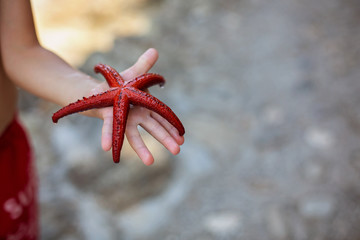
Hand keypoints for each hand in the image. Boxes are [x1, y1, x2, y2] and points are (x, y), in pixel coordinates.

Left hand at [91, 48, 183, 164]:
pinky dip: (108, 137)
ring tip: (150, 163)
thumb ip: (143, 65)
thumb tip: (154, 50)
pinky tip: (107, 149)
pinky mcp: (109, 118)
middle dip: (165, 139)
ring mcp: (123, 120)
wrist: (96, 90)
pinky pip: (109, 128)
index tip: (182, 138)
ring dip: (142, 149)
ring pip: (134, 136)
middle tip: (177, 151)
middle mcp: (136, 116)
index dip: (172, 127)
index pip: (161, 118)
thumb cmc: (116, 85)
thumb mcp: (132, 73)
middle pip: (153, 128)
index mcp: (145, 106)